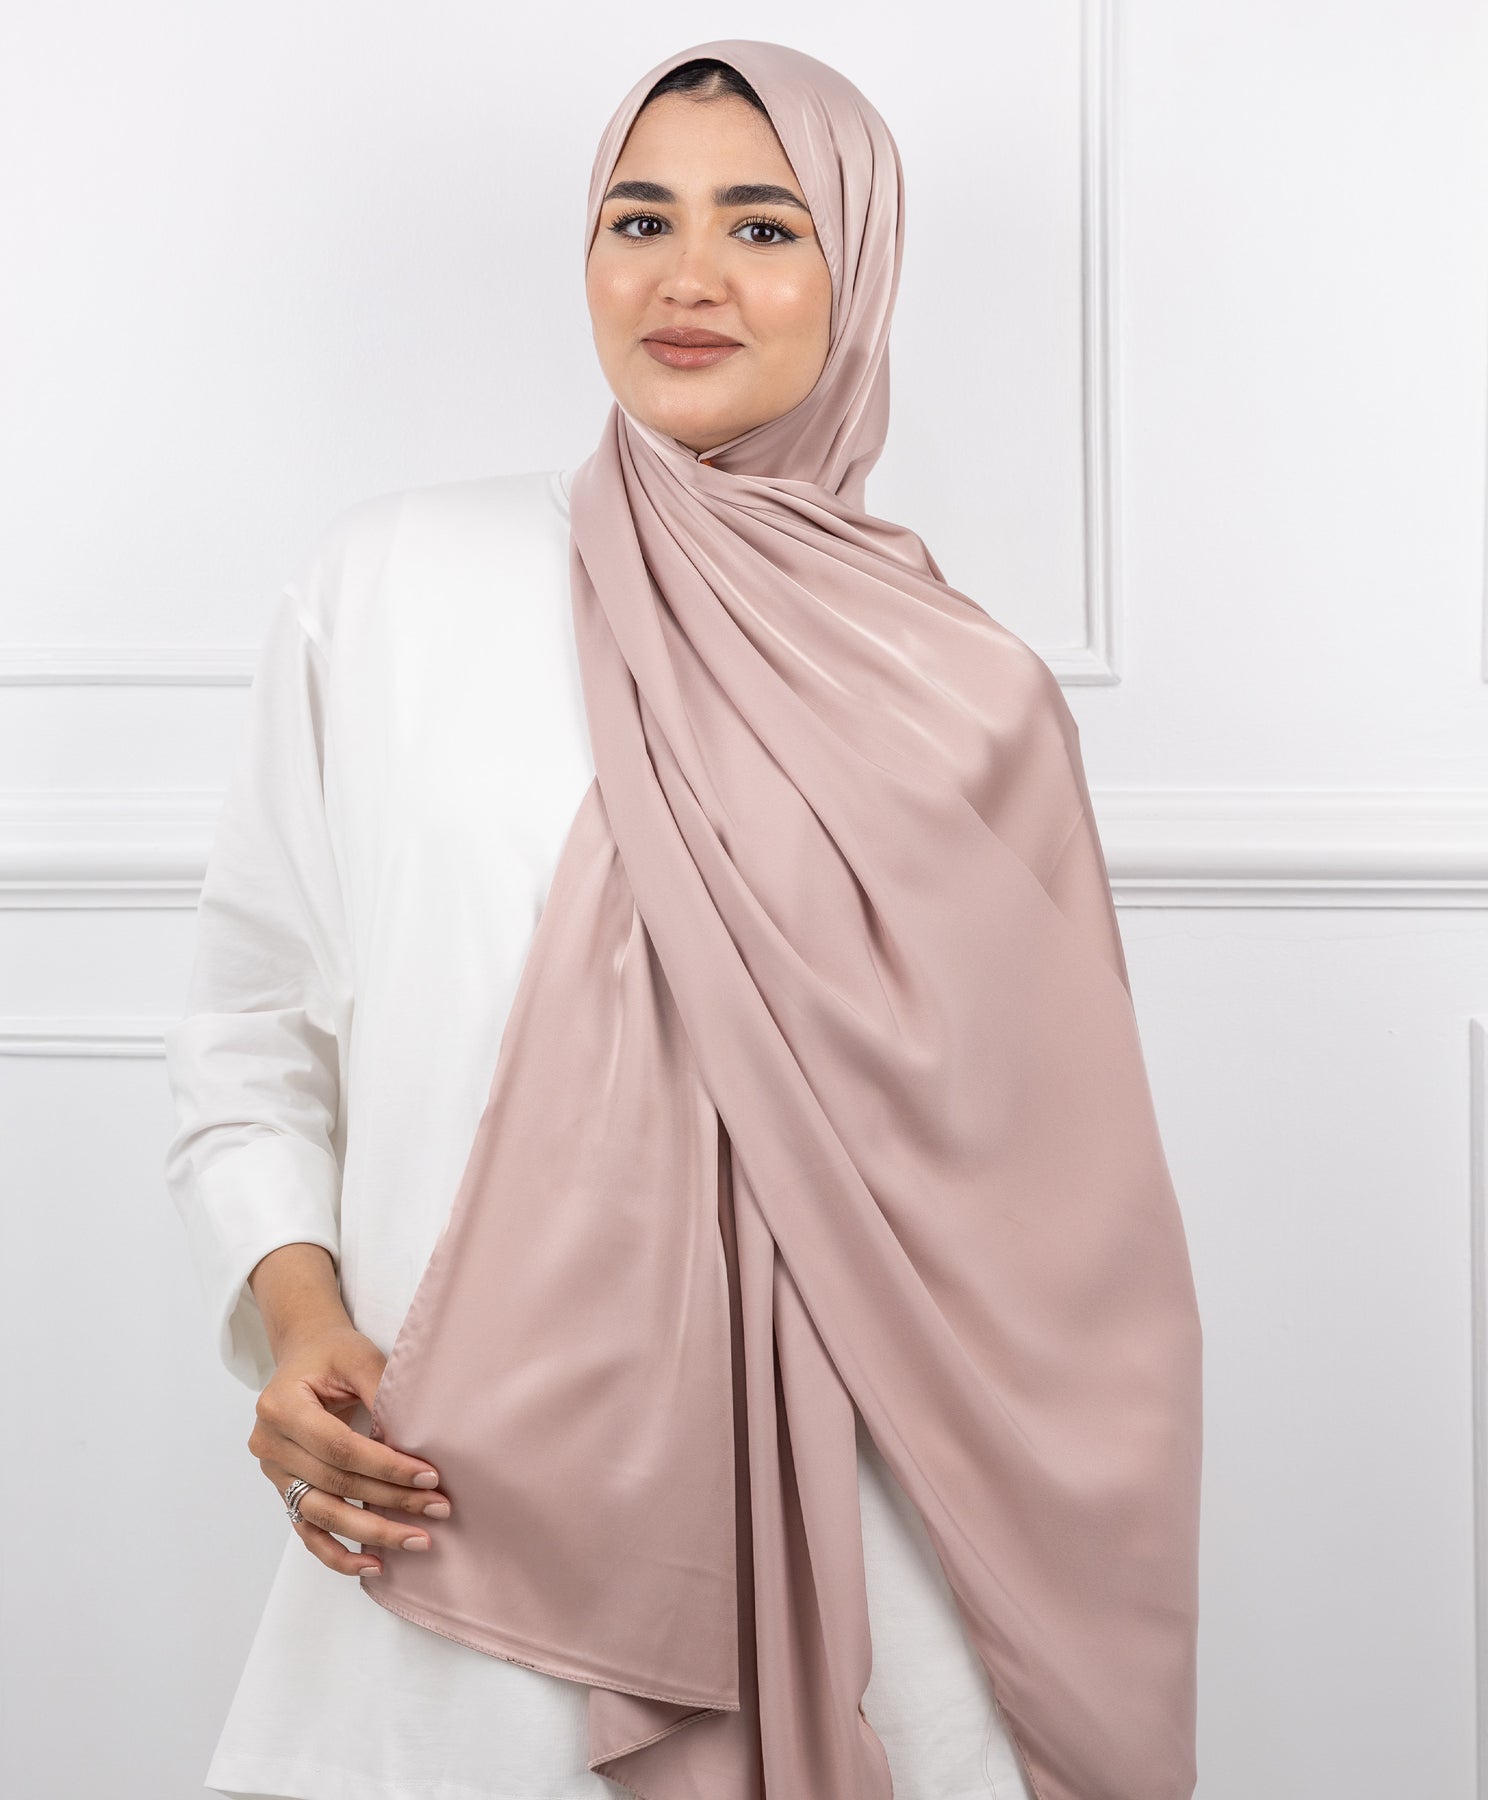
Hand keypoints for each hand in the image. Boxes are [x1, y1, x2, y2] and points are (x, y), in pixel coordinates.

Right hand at [248, 1320, 451, 1576]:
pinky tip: (373, 1565)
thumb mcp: (357, 1357)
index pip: (339, 1448)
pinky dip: (338, 1554)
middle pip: (334, 1484)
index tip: (429, 1476)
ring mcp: (273, 1473)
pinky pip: (308, 1532)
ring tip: (416, 1540)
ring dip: (372, 1533)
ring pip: (323, 1515)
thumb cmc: (332, 1353)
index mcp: (281, 1407)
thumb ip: (380, 1388)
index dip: (385, 1466)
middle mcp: (269, 1444)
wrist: (304, 1355)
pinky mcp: (284, 1491)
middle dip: (390, 1500)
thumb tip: (412, 1434)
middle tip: (437, 1509)